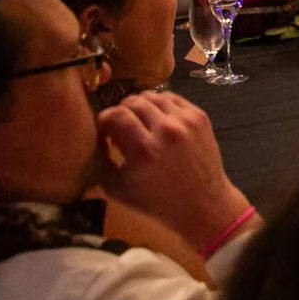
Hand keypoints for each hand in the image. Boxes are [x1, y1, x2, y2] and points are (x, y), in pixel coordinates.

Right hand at [96, 90, 251, 250]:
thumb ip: (100, 162)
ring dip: (140, 105)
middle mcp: (166, 130)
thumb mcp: (117, 190)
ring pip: (153, 96)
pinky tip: (156, 118)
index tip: (104, 129)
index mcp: (144, 150)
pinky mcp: (200, 116)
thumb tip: (95, 138)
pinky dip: (160, 104)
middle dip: (121, 111)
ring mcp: (186, 121)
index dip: (105, 118)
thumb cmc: (156, 202)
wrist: (202, 203)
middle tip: (120, 126)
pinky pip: (172, 98)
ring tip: (138, 122)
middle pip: (133, 101)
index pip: (116, 114)